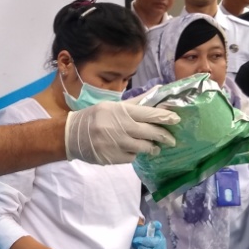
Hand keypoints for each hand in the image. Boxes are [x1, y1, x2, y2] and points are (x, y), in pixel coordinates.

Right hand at [64, 101, 178, 164]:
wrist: (72, 135)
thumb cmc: (95, 117)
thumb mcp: (113, 106)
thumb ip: (137, 102)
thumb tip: (159, 90)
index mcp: (121, 111)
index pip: (149, 113)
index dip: (165, 117)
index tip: (176, 119)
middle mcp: (121, 127)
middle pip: (151, 132)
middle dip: (164, 136)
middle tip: (171, 139)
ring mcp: (117, 144)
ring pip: (144, 147)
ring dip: (152, 148)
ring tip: (155, 148)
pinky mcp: (114, 157)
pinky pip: (132, 157)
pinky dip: (134, 154)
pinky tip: (131, 150)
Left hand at [131, 220, 165, 248]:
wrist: (146, 241)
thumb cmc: (146, 234)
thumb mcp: (149, 227)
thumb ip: (153, 225)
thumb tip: (158, 225)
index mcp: (161, 240)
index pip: (152, 243)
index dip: (143, 241)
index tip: (135, 240)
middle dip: (141, 248)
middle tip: (137, 245)